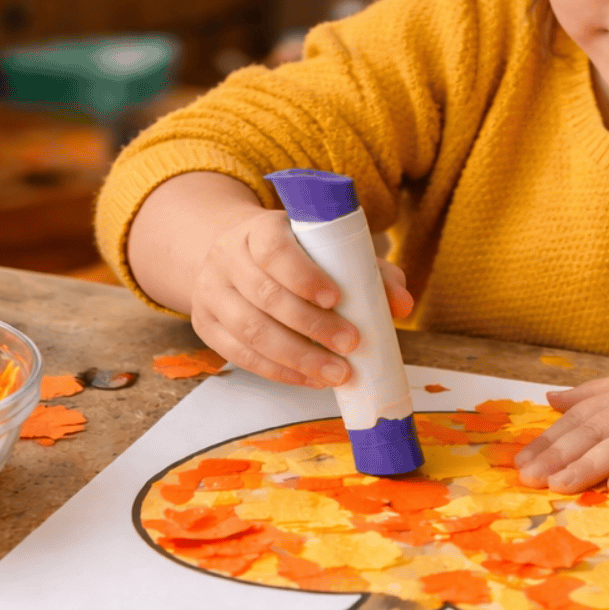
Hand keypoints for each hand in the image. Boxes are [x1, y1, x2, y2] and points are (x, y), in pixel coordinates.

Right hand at [189, 208, 413, 389]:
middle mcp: (227, 257)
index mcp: (258, 230)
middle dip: (312, 326)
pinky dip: (278, 371)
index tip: (336, 298)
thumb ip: (370, 271)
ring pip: (250, 331)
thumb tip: (402, 305)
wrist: (237, 257)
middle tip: (351, 345)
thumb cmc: (297, 254)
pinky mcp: (206, 325)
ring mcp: (211, 292)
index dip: (303, 275)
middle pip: (265, 296)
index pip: (274, 250)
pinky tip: (310, 379)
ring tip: (336, 373)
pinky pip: (239, 355)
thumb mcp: (330, 250)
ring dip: (297, 358)